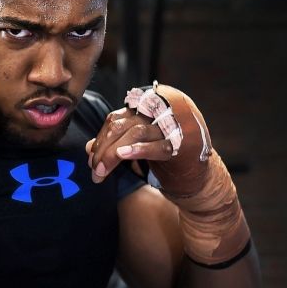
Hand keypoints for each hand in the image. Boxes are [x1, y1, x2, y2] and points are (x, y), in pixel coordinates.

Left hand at [85, 84, 211, 190]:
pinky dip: (139, 149)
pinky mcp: (182, 145)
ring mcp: (171, 127)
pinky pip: (158, 145)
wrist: (197, 175)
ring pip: (135, 132)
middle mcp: (158, 114)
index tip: (91, 159)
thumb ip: (114, 144)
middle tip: (94, 170)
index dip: (100, 139)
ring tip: (102, 172)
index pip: (115, 119)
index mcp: (146, 111)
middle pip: (122, 125)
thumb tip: (89, 148)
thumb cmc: (164, 159)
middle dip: (103, 149)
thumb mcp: (136, 149)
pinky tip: (123, 154)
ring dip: (113, 153)